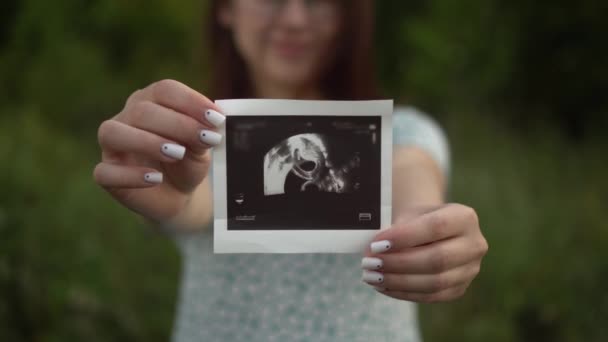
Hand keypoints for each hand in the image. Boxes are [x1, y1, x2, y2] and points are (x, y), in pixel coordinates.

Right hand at [93, 79, 224, 227]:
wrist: (179, 194)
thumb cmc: (188, 162)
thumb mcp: (201, 148)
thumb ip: (202, 135)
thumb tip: (209, 127)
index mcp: (151, 100)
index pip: (165, 90)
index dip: (191, 101)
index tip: (216, 118)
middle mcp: (127, 117)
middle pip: (142, 110)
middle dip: (177, 124)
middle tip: (204, 139)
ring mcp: (112, 145)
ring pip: (113, 133)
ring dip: (146, 142)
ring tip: (177, 154)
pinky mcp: (107, 173)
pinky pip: (105, 171)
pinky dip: (130, 175)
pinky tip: (155, 178)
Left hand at [361, 204, 487, 302]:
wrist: (434, 230)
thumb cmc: (419, 219)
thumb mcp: (410, 215)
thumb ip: (397, 229)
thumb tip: (374, 250)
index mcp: (465, 217)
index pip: (435, 227)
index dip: (404, 237)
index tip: (375, 244)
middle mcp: (475, 244)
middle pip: (436, 259)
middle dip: (398, 263)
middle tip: (369, 263)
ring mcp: (470, 270)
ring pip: (434, 282)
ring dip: (398, 281)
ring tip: (371, 277)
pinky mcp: (459, 289)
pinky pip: (431, 296)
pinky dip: (403, 293)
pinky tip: (382, 286)